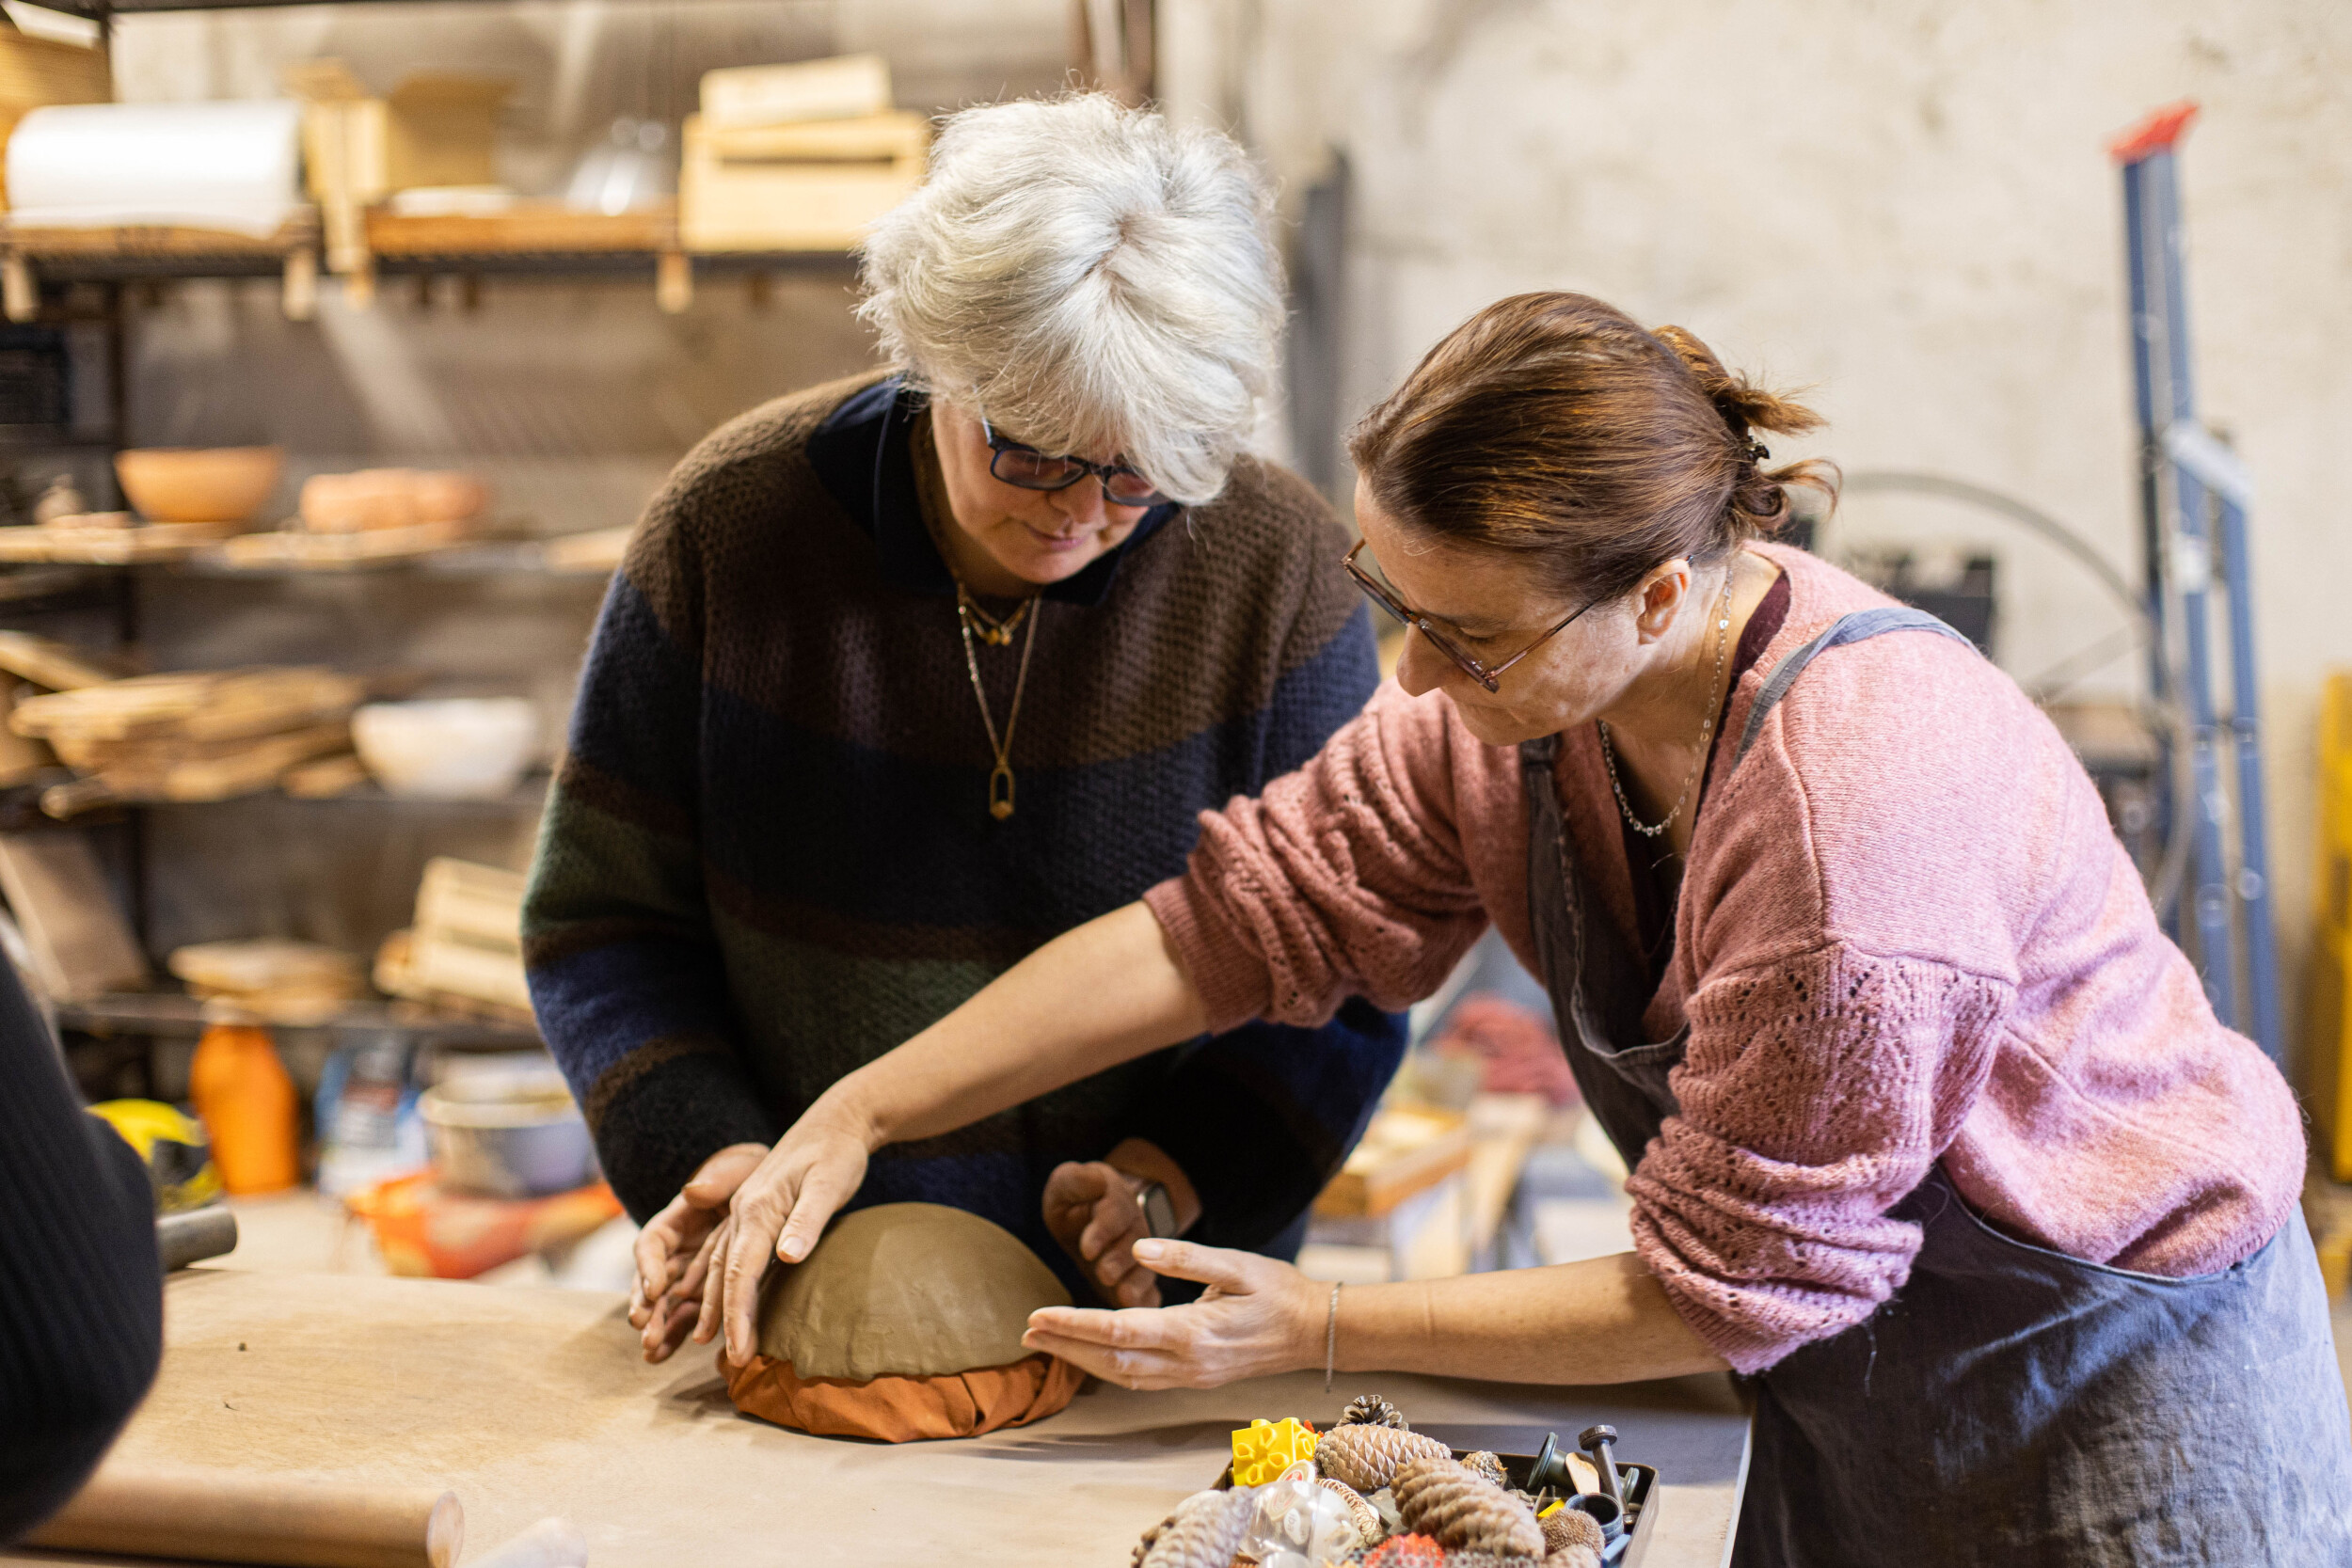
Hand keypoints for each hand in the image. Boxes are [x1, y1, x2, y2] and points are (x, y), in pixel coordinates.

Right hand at [627, 1143, 765, 1363]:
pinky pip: (695, 1310)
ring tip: (654, 1353)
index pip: (654, 1241)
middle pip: (654, 1277)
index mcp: (682, 1214)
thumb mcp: (742, 1166)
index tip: (652, 1289)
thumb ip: (720, 1177)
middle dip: (647, 1306)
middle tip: (646, 1332)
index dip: (648, 1266)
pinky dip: (682, 1331)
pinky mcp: (715, 1286)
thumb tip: (694, 1190)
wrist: (785, 1178)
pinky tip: (667, 1355)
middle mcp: (682, 1244)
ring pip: (670, 1299)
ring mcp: (695, 1267)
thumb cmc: (757, 1170)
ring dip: (661, 1324)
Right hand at [694, 1093, 876, 1365]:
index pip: (742, 1271)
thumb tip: (787, 1256)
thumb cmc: (838, 1152)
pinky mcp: (757, 1214)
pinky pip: (735, 1255)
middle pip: (726, 1273)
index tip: (740, 1351)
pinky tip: (731, 1304)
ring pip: (723, 1265)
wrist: (837, 1120)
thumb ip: (807, 1219)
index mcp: (757, 1208)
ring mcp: (747, 1212)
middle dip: (726, 1319)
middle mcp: (743, 1211)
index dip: (738, 1314)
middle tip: (734, 1363)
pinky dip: (728, 1283)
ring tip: (717, 1343)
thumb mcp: (829, 1182)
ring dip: (718, 1303)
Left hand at [1018, 1238, 1321, 1389]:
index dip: (1073, 1325)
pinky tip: (1092, 1355)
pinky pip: (1141, 1379)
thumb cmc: (1278, 1292)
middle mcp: (1187, 1362)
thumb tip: (1138, 1246)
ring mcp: (1191, 1376)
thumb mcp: (1237, 1264)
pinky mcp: (1195, 1377)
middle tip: (1027, 1332)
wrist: (1315, 1331)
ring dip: (1081, 1361)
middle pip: (1111, 1360)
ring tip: (1048, 1343)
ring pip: (1123, 1376)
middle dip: (1065, 1347)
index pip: (1118, 1330)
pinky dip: (1109, 1368)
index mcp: (1193, 1333)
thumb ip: (1186, 1258)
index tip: (1038, 1315)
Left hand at [1043, 1161, 1160, 1307]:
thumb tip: (1096, 1182)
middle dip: (1121, 1260)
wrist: (1090, 1217)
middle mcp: (1137, 1230)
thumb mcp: (1070, 1183)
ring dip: (1135, 1285)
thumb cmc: (1075, 1201)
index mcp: (1119, 1200)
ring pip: (1146, 1273)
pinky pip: (1149, 1297)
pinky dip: (1145, 1309)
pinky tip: (1135, 1323)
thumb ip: (1078, 1180)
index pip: (1116, 1211)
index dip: (1104, 1229)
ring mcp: (1144, 1260)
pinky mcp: (1140, 1285)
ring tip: (1123, 1297)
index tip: (1087, 1248)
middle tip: (1103, 1274)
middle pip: (1136, 1245)